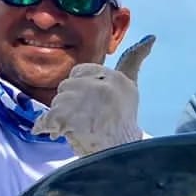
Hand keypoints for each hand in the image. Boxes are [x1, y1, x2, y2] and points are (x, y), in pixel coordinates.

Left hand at [32, 35, 154, 154]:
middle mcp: (103, 85)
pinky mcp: (69, 116)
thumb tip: (150, 37)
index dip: (82, 91)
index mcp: (118, 78)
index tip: (93, 107)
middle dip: (71, 105)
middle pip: (68, 86)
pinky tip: (55, 133)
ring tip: (80, 131)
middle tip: (87, 123)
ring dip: (62, 118)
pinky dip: (46, 127)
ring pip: (57, 101)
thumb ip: (134, 60)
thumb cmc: (123, 127)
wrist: (121, 158)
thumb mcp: (131, 89)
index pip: (84, 72)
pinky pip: (47, 118)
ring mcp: (86, 100)